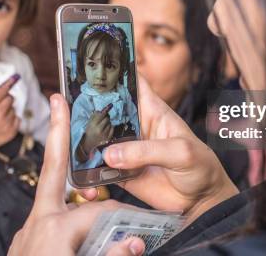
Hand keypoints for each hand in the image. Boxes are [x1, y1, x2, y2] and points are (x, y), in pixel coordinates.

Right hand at [0, 74, 20, 154]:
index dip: (8, 84)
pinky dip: (11, 119)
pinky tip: (2, 122)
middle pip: (10, 98)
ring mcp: (6, 123)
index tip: (15, 78)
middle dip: (4, 99)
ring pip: (13, 109)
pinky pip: (17, 119)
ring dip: (7, 110)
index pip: (3, 90)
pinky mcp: (12, 131)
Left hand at [8, 95, 144, 255]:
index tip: (140, 222)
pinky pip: (47, 216)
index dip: (123, 212)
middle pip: (54, 169)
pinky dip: (63, 207)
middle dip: (58, 132)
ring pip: (53, 196)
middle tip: (58, 101)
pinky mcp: (24, 243)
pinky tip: (76, 216)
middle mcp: (38, 223)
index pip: (98, 209)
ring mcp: (27, 232)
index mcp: (54, 228)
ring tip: (89, 174)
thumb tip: (135, 241)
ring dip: (71, 182)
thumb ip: (113, 254)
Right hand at [79, 104, 113, 158]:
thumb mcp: (89, 123)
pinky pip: (112, 128)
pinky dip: (110, 127)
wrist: (88, 144)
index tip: (110, 105)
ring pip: (110, 123)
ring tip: (103, 125)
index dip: (106, 110)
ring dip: (108, 122)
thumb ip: (95, 116)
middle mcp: (99, 129)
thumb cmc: (88, 132)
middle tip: (103, 118)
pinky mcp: (108, 138)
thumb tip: (103, 110)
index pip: (102, 115)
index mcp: (93, 125)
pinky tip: (106, 129)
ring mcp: (105, 134)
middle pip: (107, 118)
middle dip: (106, 117)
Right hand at [80, 77, 238, 222]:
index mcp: (153, 111)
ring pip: (98, 137)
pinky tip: (77, 166)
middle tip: (66, 103)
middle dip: (88, 104)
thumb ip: (147, 151)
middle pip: (107, 108)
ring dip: (84, 137)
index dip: (116, 70)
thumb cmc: (201, 167)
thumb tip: (111, 154)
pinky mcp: (120, 171)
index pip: (133, 82)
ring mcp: (126, 149)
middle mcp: (136, 126)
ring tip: (65, 133)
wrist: (201, 201)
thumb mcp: (180, 152)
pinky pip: (98, 166)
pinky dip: (87, 167)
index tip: (93, 63)